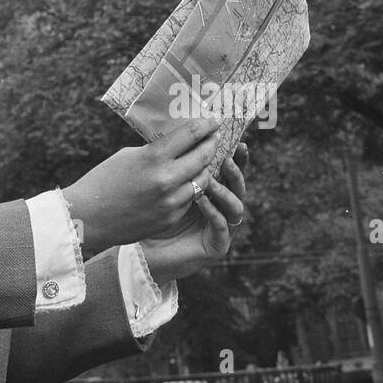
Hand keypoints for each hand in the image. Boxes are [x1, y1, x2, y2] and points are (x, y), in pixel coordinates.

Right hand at [62, 113, 223, 252]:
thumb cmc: (103, 180)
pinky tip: (188, 183)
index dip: (205, 125)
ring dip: (204, 169)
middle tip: (215, 138)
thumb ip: (155, 151)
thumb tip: (176, 145)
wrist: (89, 216)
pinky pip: (190, 199)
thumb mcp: (129, 155)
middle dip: (211, 145)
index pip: (190, 135)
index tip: (213, 121)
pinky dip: (190, 189)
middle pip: (203, 157)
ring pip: (202, 181)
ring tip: (204, 161)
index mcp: (153, 157)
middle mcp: (166, 179)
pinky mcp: (171, 218)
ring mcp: (171, 202)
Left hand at [140, 143, 248, 283]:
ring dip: (224, 190)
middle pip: (238, 185)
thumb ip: (174, 164)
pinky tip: (202, 201)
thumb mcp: (164, 184)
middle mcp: (222, 208)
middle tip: (227, 157)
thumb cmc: (151, 214)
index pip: (227, 170)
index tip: (231, 138)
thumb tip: (174, 132)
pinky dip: (213, 211)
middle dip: (235, 170)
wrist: (145, 251)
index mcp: (212, 192)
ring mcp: (223, 228)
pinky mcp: (218, 246)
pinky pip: (222, 226)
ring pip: (235, 206)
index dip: (232, 155)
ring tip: (210, 180)